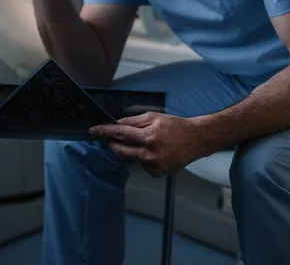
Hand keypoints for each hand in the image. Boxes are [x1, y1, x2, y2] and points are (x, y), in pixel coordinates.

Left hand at [90, 113, 205, 177]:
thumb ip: (133, 122)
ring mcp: (153, 165)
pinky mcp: (157, 173)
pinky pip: (141, 165)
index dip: (104, 132)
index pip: (120, 134)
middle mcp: (150, 154)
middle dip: (111, 144)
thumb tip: (116, 125)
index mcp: (149, 137)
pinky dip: (142, 157)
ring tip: (147, 141)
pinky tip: (154, 152)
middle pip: (120, 151)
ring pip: (131, 158)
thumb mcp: (154, 117)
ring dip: (131, 149)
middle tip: (107, 137)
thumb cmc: (176, 126)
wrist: (195, 140)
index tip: (93, 131)